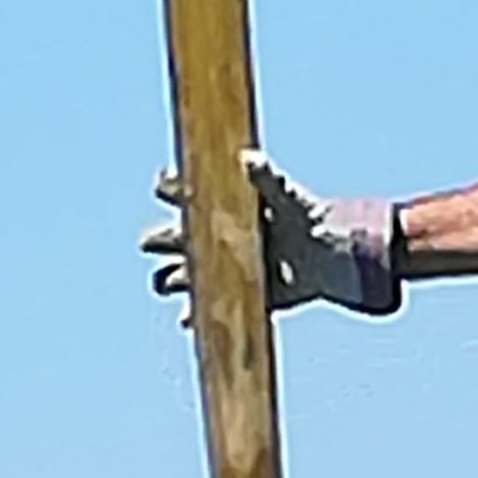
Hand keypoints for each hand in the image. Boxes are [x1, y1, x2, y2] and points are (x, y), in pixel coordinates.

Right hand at [139, 150, 402, 316]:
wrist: (329, 256)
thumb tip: (249, 159)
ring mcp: (224, 267)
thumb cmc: (306, 218)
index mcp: (225, 207)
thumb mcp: (286, 196)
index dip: (171, 188)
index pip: (189, 195)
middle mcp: (218, 236)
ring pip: (184, 274)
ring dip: (172, 279)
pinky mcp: (237, 293)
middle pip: (176, 237)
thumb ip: (266, 178)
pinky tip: (185, 319)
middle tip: (148, 242)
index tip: (161, 183)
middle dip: (159, 239)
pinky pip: (209, 307)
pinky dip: (194, 315)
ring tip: (164, 283)